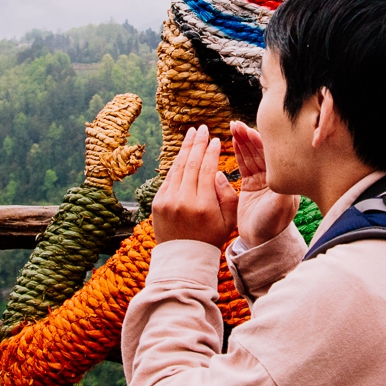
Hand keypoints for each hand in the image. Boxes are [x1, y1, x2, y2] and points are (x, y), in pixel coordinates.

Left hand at [151, 126, 238, 245]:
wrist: (183, 257)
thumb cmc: (210, 238)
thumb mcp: (228, 220)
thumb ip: (228, 196)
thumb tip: (218, 173)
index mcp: (203, 205)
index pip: (207, 170)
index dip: (211, 152)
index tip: (216, 140)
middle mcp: (183, 201)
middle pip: (190, 164)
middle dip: (197, 144)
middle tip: (202, 128)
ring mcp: (167, 201)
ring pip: (177, 168)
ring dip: (184, 149)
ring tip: (191, 134)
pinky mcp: (157, 203)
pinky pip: (168, 178)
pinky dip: (175, 164)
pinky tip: (182, 154)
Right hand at [230, 120, 300, 247]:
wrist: (260, 241)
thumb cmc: (273, 225)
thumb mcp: (280, 206)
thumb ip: (282, 188)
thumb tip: (286, 171)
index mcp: (284, 178)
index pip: (271, 154)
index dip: (259, 141)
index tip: (248, 129)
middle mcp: (275, 176)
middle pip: (260, 151)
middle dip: (248, 136)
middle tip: (236, 124)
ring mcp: (262, 180)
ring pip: (250, 155)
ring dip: (242, 141)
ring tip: (232, 127)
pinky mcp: (250, 185)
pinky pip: (243, 164)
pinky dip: (238, 152)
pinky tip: (232, 140)